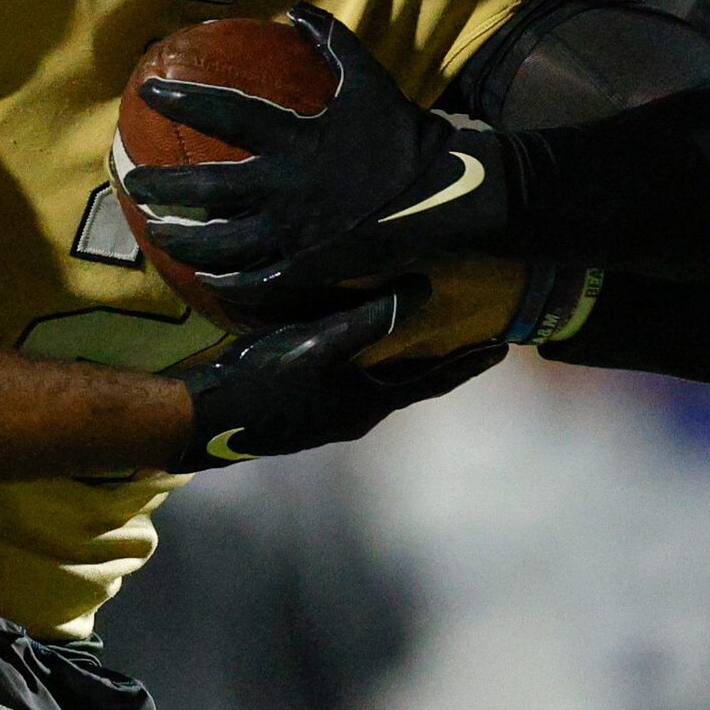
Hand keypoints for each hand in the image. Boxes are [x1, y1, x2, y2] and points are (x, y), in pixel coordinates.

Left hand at [124, 5, 507, 306]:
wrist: (442, 195)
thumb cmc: (403, 135)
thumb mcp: (368, 79)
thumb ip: (332, 41)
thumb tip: (297, 8)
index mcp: (296, 138)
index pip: (226, 113)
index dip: (184, 99)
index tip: (148, 90)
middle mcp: (285, 187)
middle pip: (206, 189)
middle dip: (162, 186)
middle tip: (133, 181)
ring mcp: (293, 232)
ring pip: (220, 244)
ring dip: (182, 240)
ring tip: (158, 234)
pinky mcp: (307, 266)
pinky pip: (255, 280)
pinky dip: (226, 282)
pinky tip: (206, 279)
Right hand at [172, 288, 503, 470]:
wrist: (206, 421)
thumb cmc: (262, 383)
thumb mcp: (317, 344)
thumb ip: (368, 317)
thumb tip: (421, 289)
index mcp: (369, 403)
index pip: (435, 379)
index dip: (469, 361)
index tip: (503, 346)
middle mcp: (358, 414)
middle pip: (416, 382)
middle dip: (445, 358)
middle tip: (477, 336)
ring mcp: (332, 416)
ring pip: (385, 382)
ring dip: (411, 359)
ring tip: (430, 334)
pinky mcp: (308, 410)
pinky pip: (357, 382)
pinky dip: (377, 362)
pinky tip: (367, 346)